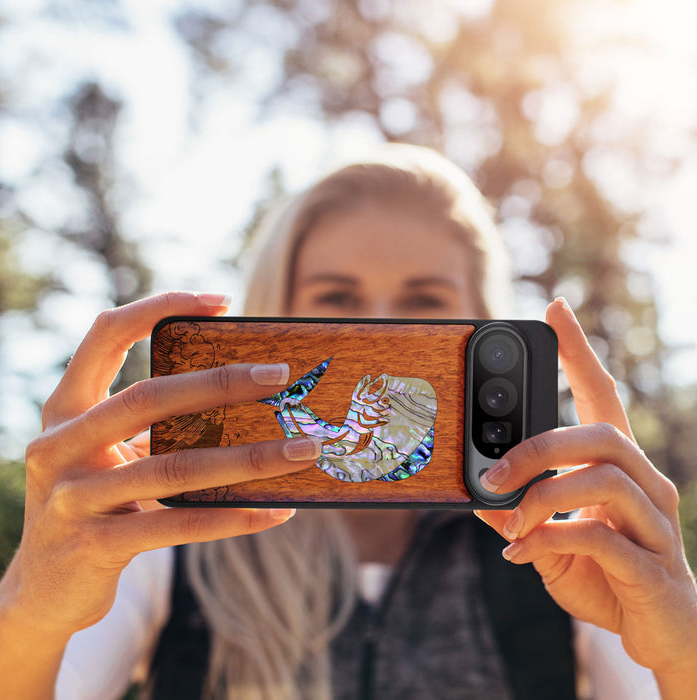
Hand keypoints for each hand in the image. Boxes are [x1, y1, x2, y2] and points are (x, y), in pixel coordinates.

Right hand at [0, 292, 321, 639]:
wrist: (43, 590)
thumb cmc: (94, 503)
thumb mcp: (109, 455)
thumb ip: (153, 427)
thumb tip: (244, 400)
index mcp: (65, 409)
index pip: (105, 335)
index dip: (159, 307)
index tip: (221, 301)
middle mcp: (60, 445)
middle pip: (148, 397)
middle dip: (220, 383)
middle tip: (280, 375)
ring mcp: (73, 497)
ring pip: (175, 467)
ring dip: (249, 458)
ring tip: (303, 450)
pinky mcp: (95, 545)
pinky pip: (179, 525)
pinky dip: (233, 518)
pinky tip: (276, 512)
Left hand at [475, 298, 696, 692]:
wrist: (661, 635)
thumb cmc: (607, 576)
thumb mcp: (550, 540)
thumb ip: (520, 515)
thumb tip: (478, 496)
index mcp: (619, 468)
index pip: (602, 395)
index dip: (579, 352)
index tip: (555, 309)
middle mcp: (646, 484)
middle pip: (601, 434)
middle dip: (538, 447)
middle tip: (492, 472)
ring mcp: (656, 523)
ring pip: (604, 479)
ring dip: (542, 497)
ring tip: (509, 522)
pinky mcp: (654, 566)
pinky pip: (601, 538)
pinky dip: (551, 540)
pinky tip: (522, 554)